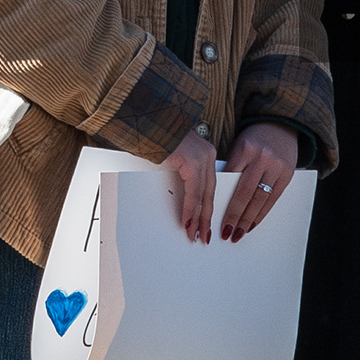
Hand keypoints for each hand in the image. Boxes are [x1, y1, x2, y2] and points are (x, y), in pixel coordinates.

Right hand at [163, 128, 220, 245]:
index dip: (207, 208)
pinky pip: (193, 191)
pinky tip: (187, 220)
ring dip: (198, 217)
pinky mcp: (193, 161)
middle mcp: (208, 156)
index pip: (210, 187)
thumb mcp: (176, 159)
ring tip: (194, 234)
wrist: (149, 123)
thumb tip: (184, 199)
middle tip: (203, 236)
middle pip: (210, 193)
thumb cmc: (158, 139)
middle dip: (206, 218)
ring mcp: (202, 158)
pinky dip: (189, 208)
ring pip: (203, 195)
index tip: (205, 225)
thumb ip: (184, 174)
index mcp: (206, 155)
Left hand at [220, 122, 303, 242]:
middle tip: (226, 232)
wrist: (280, 125)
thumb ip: (231, 168)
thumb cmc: (253, 140)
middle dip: (235, 214)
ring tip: (238, 233)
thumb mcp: (238, 147)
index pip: (230, 178)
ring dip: (249, 219)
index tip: (211, 215)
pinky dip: (262, 213)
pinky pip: (273, 199)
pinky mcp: (287, 175)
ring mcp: (277, 167)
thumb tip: (219, 197)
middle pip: (246, 192)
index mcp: (245, 149)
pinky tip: (253, 224)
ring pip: (260, 199)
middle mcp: (262, 158)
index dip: (221, 199)